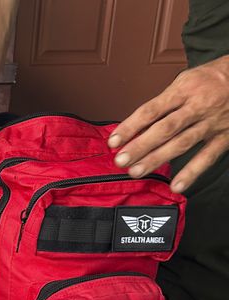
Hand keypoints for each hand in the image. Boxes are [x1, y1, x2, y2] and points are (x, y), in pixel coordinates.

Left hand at [108, 55, 228, 192]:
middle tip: (121, 160)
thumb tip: (135, 127)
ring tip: (136, 171)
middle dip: (140, 146)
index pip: (151, 110)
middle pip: (164, 129)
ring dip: (157, 159)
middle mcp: (196, 107)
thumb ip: (162, 104)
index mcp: (183, 91)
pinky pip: (207, 156)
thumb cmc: (208, 80)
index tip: (113, 141)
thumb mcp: (184, 82)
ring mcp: (211, 123)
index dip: (130, 126)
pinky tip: (177, 186)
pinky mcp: (224, 137)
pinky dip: (192, 172)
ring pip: (182, 143)